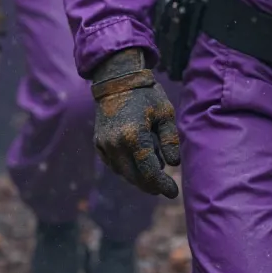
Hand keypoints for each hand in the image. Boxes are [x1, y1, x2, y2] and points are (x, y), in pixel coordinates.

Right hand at [92, 48, 180, 198]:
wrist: (117, 80)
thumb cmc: (146, 95)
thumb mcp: (165, 113)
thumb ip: (170, 139)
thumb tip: (173, 164)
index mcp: (135, 136)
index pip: (149, 172)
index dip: (162, 185)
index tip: (173, 192)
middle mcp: (116, 144)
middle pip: (135, 178)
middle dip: (151, 185)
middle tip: (164, 186)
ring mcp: (104, 145)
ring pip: (123, 173)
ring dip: (138, 176)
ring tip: (153, 167)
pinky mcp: (98, 143)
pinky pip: (113, 164)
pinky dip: (126, 168)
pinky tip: (137, 161)